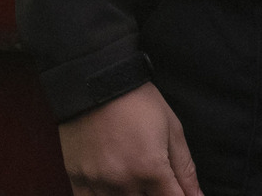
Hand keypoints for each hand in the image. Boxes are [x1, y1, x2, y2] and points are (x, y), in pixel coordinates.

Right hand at [57, 82, 203, 195]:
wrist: (93, 78)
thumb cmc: (137, 100)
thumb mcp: (171, 128)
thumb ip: (185, 169)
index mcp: (150, 168)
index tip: (175, 189)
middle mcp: (123, 180)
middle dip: (153, 193)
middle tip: (152, 179)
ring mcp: (97, 180)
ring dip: (130, 195)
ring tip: (133, 178)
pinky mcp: (76, 176)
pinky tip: (110, 187)